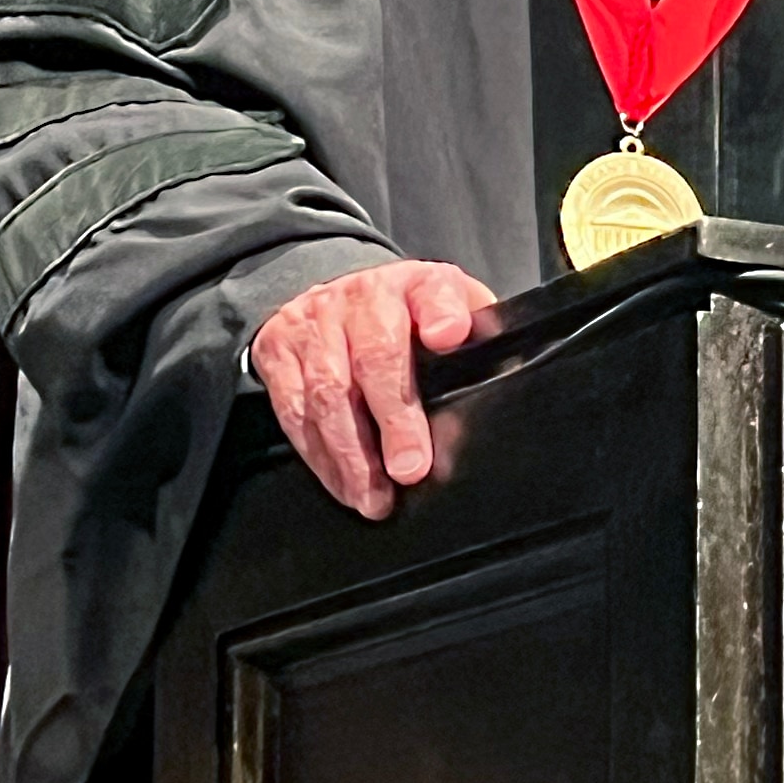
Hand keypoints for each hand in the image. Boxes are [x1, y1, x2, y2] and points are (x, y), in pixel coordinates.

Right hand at [249, 260, 493, 518]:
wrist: (332, 288)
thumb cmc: (404, 312)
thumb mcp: (447, 304)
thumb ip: (474, 329)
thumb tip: (505, 366)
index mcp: (415, 284)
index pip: (433, 292)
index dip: (442, 313)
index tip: (450, 336)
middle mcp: (361, 299)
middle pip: (376, 357)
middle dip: (394, 420)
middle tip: (411, 469)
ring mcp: (314, 325)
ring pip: (328, 393)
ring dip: (352, 455)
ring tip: (374, 498)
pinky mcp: (278, 353)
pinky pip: (294, 411)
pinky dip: (319, 456)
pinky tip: (344, 485)